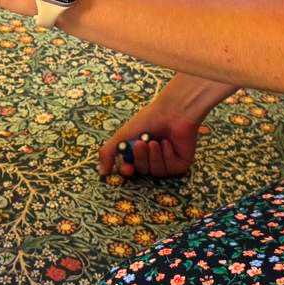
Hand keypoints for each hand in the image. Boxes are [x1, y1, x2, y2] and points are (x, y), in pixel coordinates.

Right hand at [98, 77, 221, 177]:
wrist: (171, 111)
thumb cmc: (148, 120)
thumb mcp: (122, 135)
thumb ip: (108, 153)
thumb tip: (101, 173)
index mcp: (140, 152)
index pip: (131, 169)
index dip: (128, 171)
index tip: (127, 169)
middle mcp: (153, 158)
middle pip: (142, 170)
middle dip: (140, 158)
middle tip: (141, 143)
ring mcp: (168, 162)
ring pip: (155, 172)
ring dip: (153, 156)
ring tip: (155, 141)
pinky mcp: (181, 163)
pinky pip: (169, 169)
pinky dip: (166, 155)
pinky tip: (168, 142)